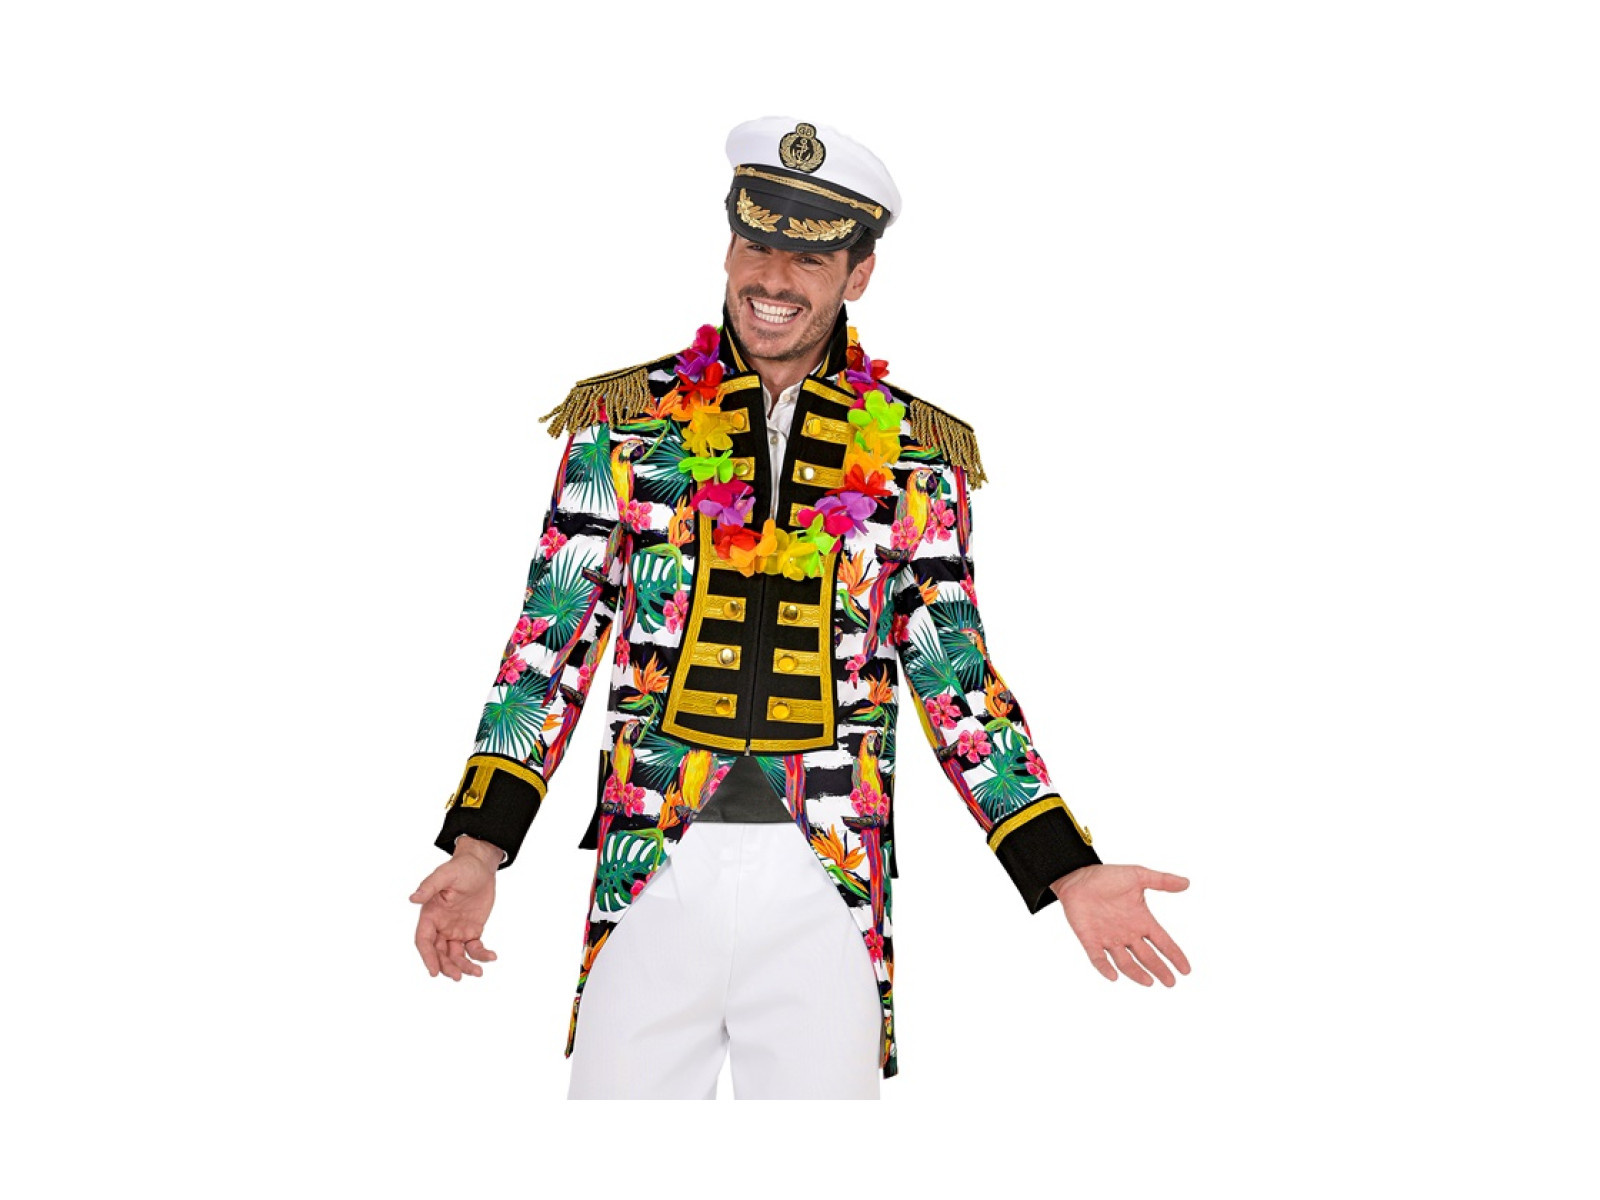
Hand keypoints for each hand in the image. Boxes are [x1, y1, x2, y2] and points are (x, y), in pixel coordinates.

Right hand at [410, 839, 500, 980]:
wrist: (481, 867)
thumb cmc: (461, 868)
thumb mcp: (445, 874)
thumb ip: (429, 887)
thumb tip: (413, 898)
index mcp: (430, 915)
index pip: (424, 941)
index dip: (427, 957)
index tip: (434, 972)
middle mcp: (441, 926)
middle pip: (439, 953)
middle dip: (447, 966)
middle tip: (458, 977)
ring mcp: (456, 930)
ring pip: (456, 955)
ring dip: (464, 966)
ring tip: (477, 972)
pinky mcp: (472, 931)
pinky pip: (474, 948)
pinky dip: (481, 955)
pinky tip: (491, 957)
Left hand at [1051, 864, 1190, 986]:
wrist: (1077, 876)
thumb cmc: (1107, 876)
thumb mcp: (1138, 875)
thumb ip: (1162, 880)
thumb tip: (1186, 883)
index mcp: (1141, 921)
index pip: (1163, 942)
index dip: (1174, 955)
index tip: (1186, 970)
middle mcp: (1128, 934)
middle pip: (1147, 957)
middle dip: (1159, 969)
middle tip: (1170, 983)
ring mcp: (1109, 939)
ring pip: (1125, 962)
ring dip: (1136, 973)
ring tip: (1149, 982)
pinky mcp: (1090, 940)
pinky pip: (1098, 958)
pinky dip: (1104, 968)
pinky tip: (1113, 976)